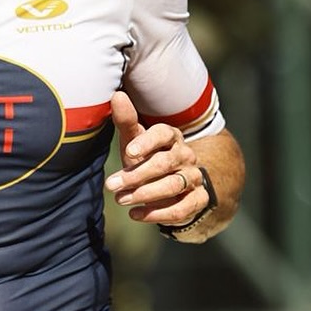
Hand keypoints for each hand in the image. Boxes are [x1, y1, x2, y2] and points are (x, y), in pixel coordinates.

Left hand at [104, 93, 211, 230]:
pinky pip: (182, 208)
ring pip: (173, 185)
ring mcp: (194, 177)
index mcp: (171, 137)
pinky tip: (136, 214)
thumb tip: (117, 95)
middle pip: (165, 163)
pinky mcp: (198, 199)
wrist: (172, 188)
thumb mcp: (134, 142)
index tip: (128, 152)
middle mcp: (186, 155)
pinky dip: (158, 214)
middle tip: (112, 185)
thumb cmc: (147, 160)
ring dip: (145, 194)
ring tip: (121, 200)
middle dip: (137, 175)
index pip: (163, 133)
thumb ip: (127, 122)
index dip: (147, 142)